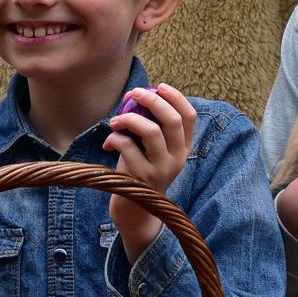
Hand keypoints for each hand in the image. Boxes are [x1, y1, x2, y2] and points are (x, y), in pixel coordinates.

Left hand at [105, 84, 195, 262]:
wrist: (134, 210)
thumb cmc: (139, 171)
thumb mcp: (149, 149)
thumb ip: (149, 126)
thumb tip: (134, 97)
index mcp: (183, 148)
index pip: (189, 117)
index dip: (177, 97)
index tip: (160, 85)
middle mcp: (177, 158)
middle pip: (172, 120)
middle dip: (152, 100)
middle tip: (134, 93)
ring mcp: (162, 169)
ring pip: (151, 131)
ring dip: (129, 119)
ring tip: (115, 120)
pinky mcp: (143, 178)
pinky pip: (128, 147)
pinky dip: (115, 138)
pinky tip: (108, 142)